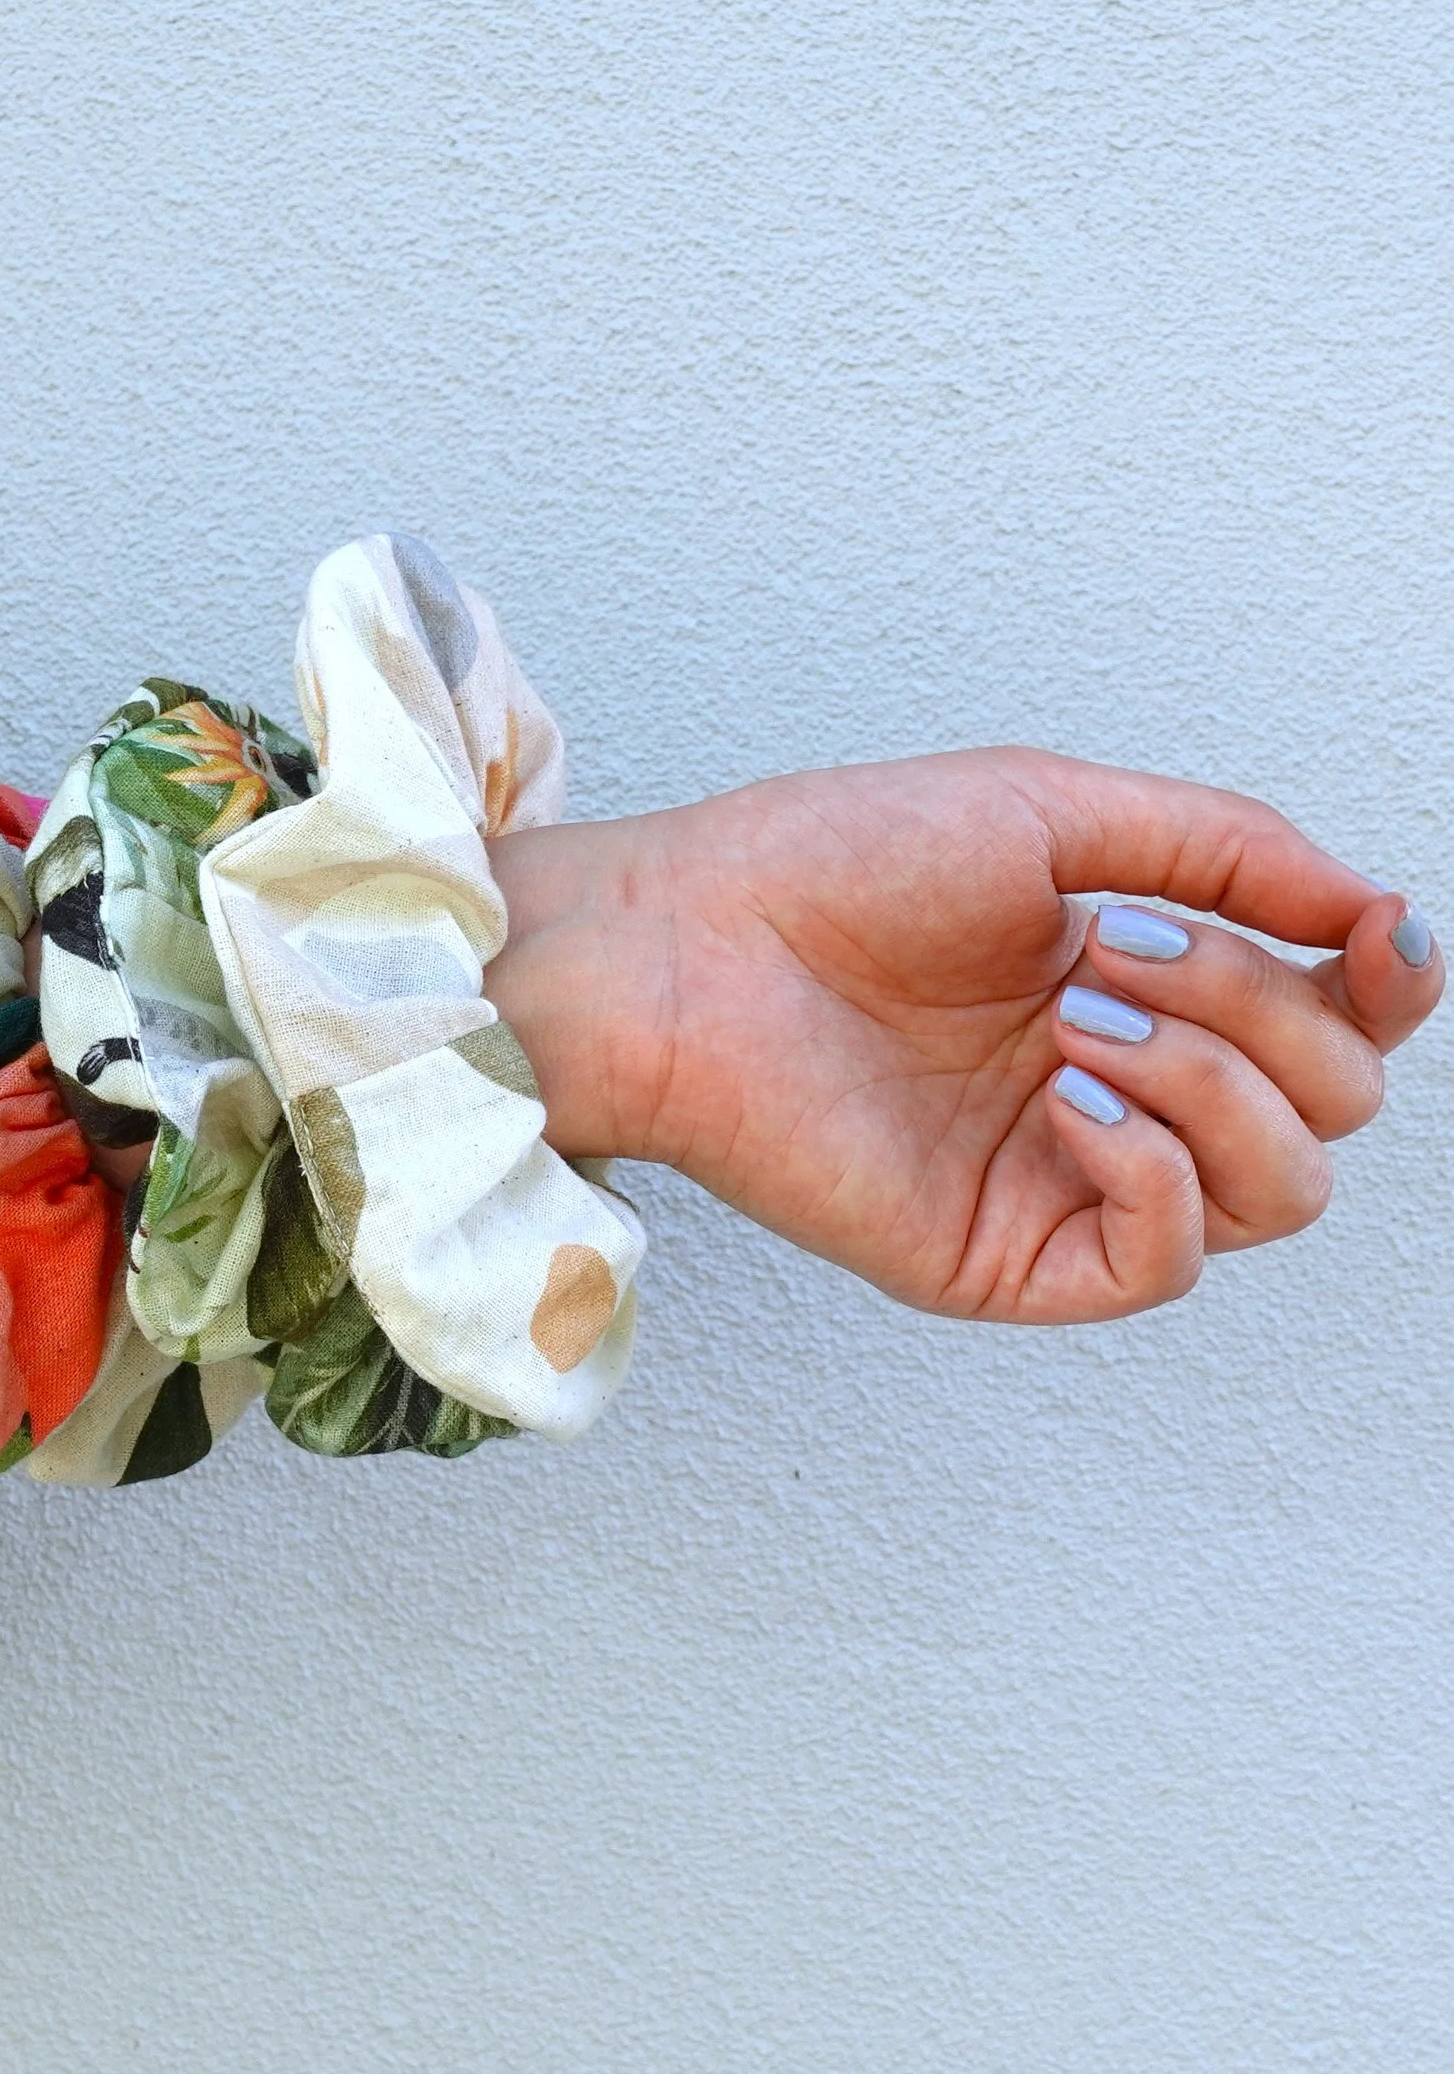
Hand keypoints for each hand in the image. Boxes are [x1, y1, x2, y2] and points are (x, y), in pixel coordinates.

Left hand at [486, 750, 1441, 1322]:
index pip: (1333, 1023)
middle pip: (1328, 1104)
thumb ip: (1226, 847)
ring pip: (1278, 1191)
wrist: (689, 941)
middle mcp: (1120, 1088)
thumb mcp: (1056, 811)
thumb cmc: (835, 864)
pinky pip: (1166, 1263)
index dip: (1390, 987)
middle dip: (1262, 1011)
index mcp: (1141, 986)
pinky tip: (1071, 1098)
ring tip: (1079, 1015)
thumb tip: (1375, 908)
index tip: (1379, 935)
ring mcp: (1064, 1178)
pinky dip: (1159, 1173)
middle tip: (1112, 949)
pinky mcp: (1003, 1255)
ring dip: (1216, 1083)